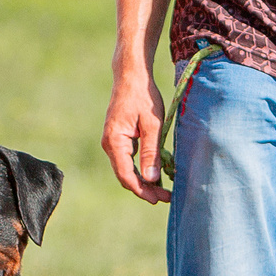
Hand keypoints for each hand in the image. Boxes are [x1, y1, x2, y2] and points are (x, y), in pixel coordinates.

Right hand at [101, 67, 169, 204]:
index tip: (159, 199)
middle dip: (144, 188)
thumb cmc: (143, 96)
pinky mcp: (118, 139)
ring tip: (163, 189)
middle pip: (125, 175)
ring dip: (143, 180)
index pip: (126, 175)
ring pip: (126, 169)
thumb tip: (151, 178)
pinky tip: (155, 172)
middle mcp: (109, 144)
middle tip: (165, 197)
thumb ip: (151, 152)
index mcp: (115, 141)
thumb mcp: (152, 124)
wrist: (131, 76)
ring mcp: (112, 142)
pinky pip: (127, 160)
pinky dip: (140, 168)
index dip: (142, 190)